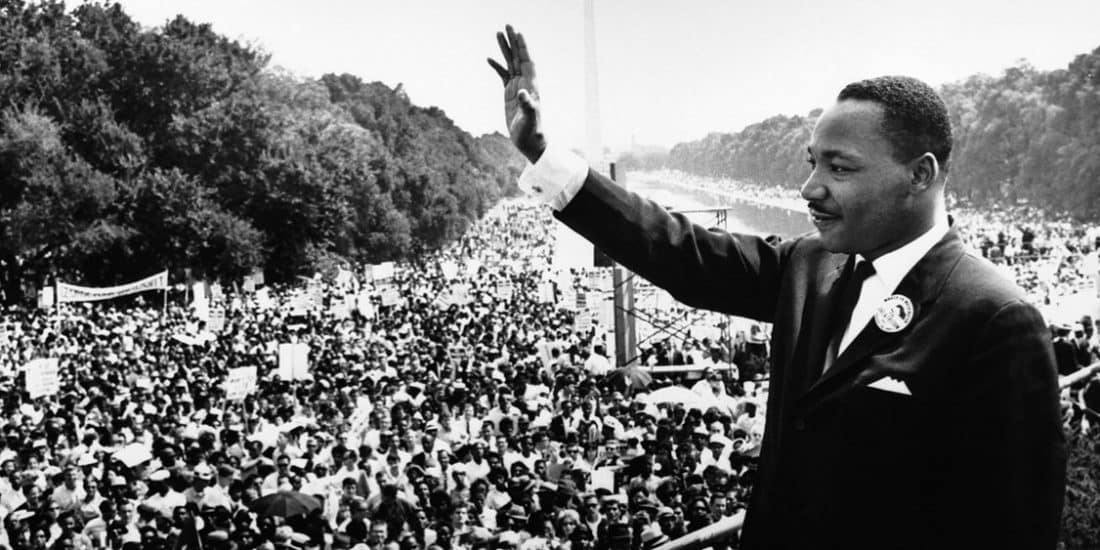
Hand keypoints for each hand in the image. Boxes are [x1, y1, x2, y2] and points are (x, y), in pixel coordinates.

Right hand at [487, 25, 545, 162]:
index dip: (523, 48)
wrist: (529, 141)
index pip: (527, 61)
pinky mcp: (510, 94)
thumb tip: (522, 93)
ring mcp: (517, 87)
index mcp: (531, 86)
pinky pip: (503, 75)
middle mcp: (525, 83)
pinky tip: (489, 59)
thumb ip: (527, 105)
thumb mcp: (529, 119)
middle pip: (518, 57)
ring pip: (510, 63)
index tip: (518, 33)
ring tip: (498, 34)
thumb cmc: (532, 131)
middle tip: (507, 26)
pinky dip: (497, 66)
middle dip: (513, 42)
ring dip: (505, 49)